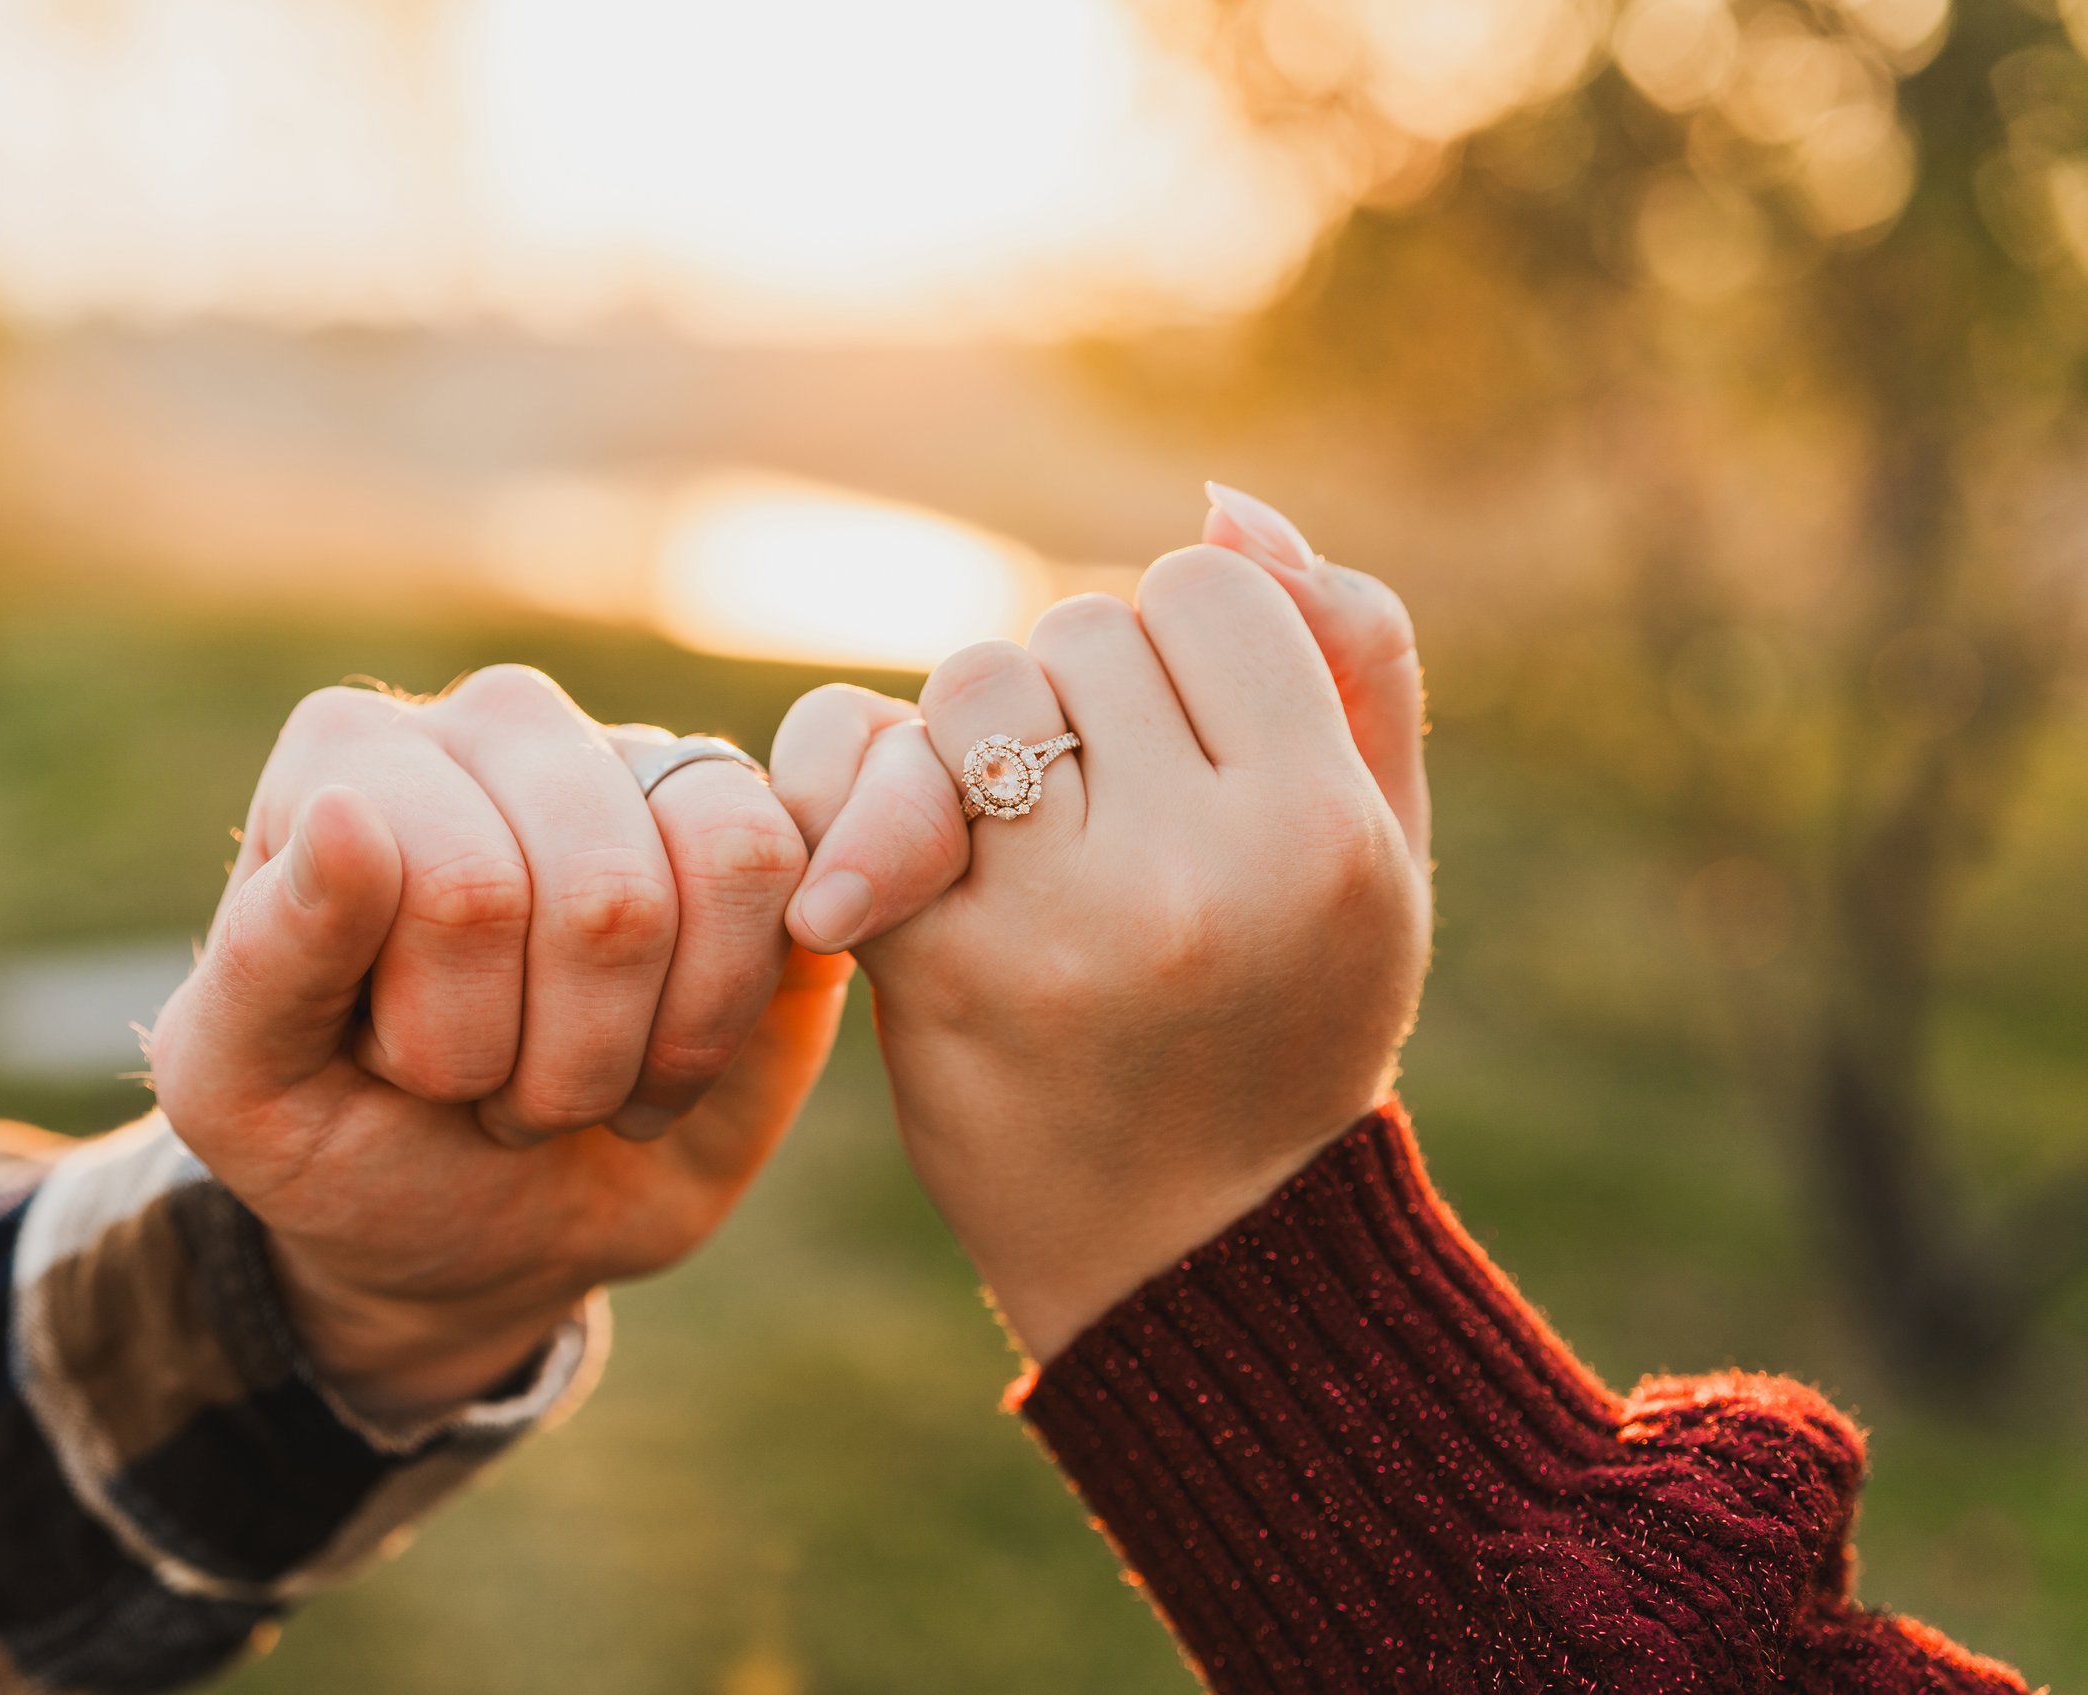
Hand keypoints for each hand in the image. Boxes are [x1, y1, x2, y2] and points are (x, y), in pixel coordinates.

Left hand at [148, 670, 848, 1416]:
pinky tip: (661, 1053)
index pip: (460, 885)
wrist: (482, 1233)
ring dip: (647, 1041)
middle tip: (489, 1093)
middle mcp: (498, 724)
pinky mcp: (744, 820)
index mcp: (352, 759)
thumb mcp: (249, 1093)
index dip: (444, 1034)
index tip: (392, 1068)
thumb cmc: (346, 1151)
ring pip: (720, 865)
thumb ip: (265, 955)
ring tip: (576, 1075)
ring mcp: (633, 761)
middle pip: (603, 891)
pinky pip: (787, 871)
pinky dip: (726, 1015)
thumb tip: (345, 811)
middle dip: (553, 1060)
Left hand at [771, 489, 1430, 1361]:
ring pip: (971, 687)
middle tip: (1112, 811)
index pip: (1204, 587)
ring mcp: (1053, 924)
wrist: (1193, 1256)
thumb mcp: (1384, 847)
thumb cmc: (1297, 1023)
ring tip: (1028, 836)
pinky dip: (874, 795)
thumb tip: (1224, 504)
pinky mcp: (933, 969)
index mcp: (1320, 829)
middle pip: (1076, 631)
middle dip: (1086, 699)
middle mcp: (1192, 870)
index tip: (1195, 741)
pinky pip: (865, 771)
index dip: (1188, 647)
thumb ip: (1348, 656)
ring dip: (983, 740)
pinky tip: (910, 868)